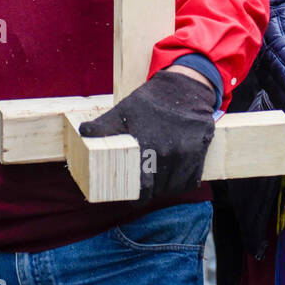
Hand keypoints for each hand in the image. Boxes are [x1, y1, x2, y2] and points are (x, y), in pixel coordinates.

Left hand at [78, 70, 215, 201]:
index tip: (132, 198)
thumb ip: (103, 126)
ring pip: (175, 187)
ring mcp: (188, 153)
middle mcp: (170, 153)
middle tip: (143, 189)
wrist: (184, 87)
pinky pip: (192, 180)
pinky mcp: (201, 151)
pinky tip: (173, 177)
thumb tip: (84, 133)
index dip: (136, 197)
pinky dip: (182, 183)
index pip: (143, 187)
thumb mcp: (123, 110)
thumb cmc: (151, 100)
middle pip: (159, 189)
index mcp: (148, 146)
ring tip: (157, 183)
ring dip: (166, 188)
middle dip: (150, 192)